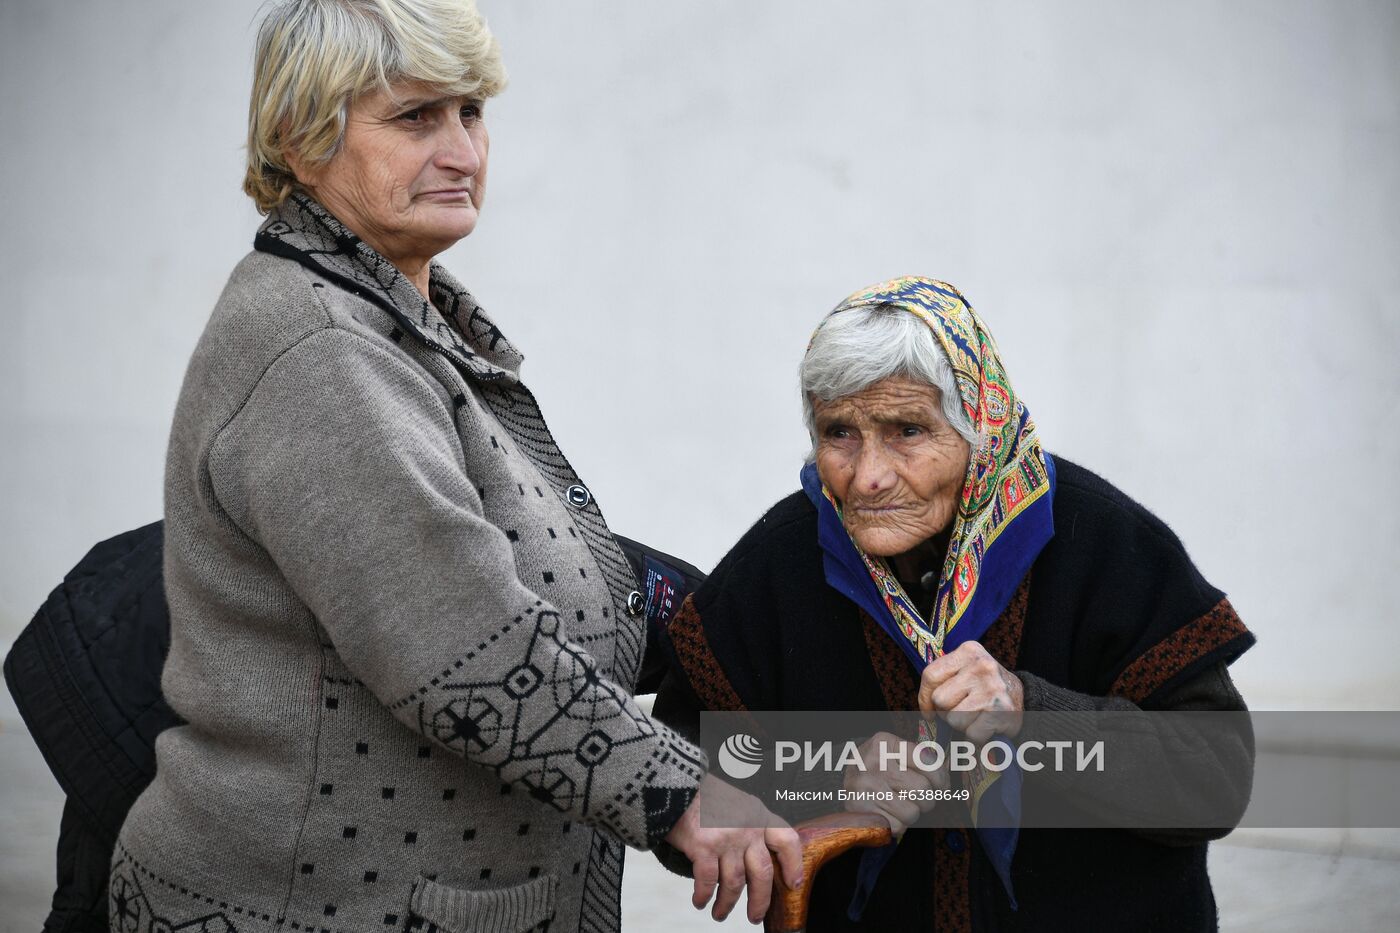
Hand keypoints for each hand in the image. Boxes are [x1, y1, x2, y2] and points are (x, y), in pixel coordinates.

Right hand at [663, 773, 803, 923]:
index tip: (793, 883)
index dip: (793, 864)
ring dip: (727, 903)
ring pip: (734, 882)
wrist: (674, 781)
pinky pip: (708, 882)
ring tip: (719, 914)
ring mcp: (726, 838)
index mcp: (758, 814)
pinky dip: (704, 896)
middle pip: (762, 872)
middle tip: (755, 916)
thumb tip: (755, 857)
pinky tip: (700, 901)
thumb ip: (749, 825)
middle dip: (760, 900)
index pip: (787, 840)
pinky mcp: (703, 847)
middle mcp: (747, 827)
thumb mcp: (736, 802)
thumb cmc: (702, 794)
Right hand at [841, 731, 947, 833]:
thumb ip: (921, 758)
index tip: (939, 784)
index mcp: (884, 743)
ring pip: (913, 812)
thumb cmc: (877, 767)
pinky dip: (898, 825)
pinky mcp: (863, 812)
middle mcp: (874, 763)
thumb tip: (947, 774)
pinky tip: (888, 813)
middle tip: (916, 796)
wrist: (841, 782)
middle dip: (926, 798)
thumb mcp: (894, 752)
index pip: (928, 762)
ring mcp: (866, 788)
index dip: (940, 778)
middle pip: (923, 790)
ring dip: (912, 813)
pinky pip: (898, 827)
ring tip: (899, 804)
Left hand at [918, 641, 1023, 741]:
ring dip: (963, 725)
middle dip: (947, 712)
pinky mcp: (1001, 710)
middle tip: (964, 710)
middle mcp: (981, 665)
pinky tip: (988, 725)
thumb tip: (925, 709)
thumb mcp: (966, 671)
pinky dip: (977, 736)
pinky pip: (972, 733)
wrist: (1023, 697)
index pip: (930, 675)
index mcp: (968, 651)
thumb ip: (943, 681)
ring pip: (954, 719)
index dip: (925, 698)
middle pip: (940, 699)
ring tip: (977, 716)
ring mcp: (992, 687)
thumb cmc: (985, 687)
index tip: (929, 711)